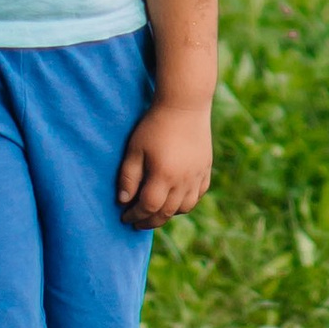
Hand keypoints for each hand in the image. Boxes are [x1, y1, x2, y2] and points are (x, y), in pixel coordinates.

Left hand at [116, 96, 212, 226]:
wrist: (184, 105)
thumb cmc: (154, 125)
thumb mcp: (135, 149)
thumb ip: (128, 177)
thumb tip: (123, 201)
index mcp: (163, 176)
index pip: (148, 207)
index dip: (135, 215)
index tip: (124, 217)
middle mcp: (183, 181)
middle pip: (166, 212)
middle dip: (149, 221)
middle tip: (137, 222)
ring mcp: (197, 176)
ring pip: (185, 207)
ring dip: (168, 215)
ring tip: (156, 212)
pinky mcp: (206, 169)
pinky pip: (198, 195)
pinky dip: (186, 203)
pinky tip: (175, 200)